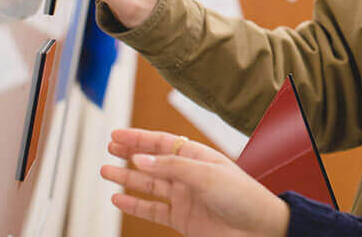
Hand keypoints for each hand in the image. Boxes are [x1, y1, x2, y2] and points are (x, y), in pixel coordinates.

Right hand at [102, 128, 289, 236]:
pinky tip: (119, 199)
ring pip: (149, 184)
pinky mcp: (182, 218)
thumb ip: (172, 167)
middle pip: (154, 161)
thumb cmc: (241, 196)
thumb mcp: (206, 175)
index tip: (117, 134)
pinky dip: (134, 205)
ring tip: (105, 171)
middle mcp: (190, 174)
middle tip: (108, 147)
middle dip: (131, 153)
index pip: (164, 143)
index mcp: (199, 156)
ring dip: (127, 178)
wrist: (257, 229)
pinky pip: (152, 209)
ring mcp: (185, 197)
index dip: (140, 138)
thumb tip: (140, 158)